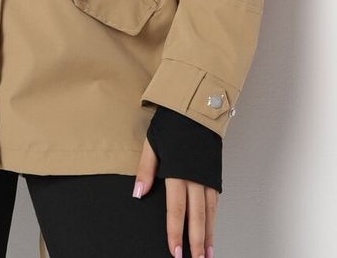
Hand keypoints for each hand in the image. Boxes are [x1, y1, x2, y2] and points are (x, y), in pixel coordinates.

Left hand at [133, 137, 218, 257]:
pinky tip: (211, 230)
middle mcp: (196, 178)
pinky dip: (214, 219)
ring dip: (208, 235)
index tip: (175, 252)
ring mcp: (208, 177)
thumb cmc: (172, 125)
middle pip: (197, 217)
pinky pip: (215, 203)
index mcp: (179, 172)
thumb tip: (138, 193)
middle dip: (196, 243)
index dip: (175, 233)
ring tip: (207, 254)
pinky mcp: (214, 175)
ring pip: (210, 213)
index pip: (176, 210)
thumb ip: (145, 169)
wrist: (196, 110)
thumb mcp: (152, 143)